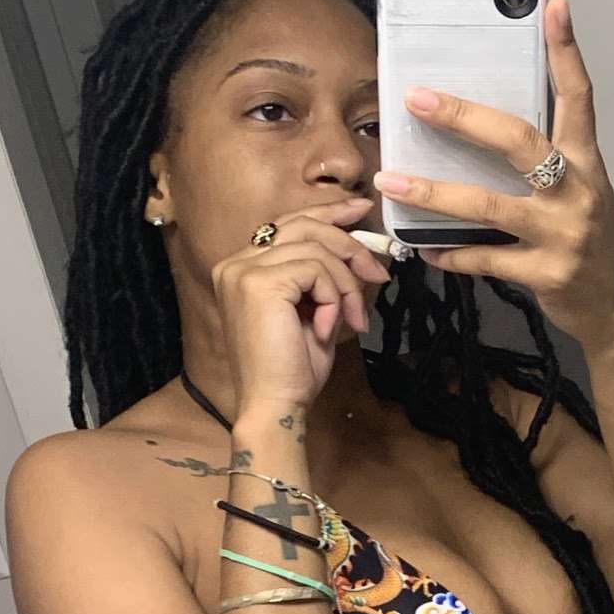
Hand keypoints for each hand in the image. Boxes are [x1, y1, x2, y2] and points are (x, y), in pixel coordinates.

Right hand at [211, 198, 389, 414]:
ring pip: (317, 250)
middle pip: (305, 227)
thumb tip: (358, 250)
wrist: (275, 404)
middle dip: (350, 246)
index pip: (290, 224)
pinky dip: (334, 298)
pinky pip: (317, 270)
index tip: (361, 210)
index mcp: (243, 267)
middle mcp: (236, 262)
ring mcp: (244, 270)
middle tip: (377, 275)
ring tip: (352, 318)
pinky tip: (328, 327)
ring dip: (346, 285)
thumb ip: (322, 277)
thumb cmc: (293, 369)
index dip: (328, 212)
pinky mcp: (260, 283)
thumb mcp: (314, 311)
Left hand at [373, 0, 613, 348]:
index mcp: (585, 161)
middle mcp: (577, 191)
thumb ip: (545, 156)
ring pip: (489, 205)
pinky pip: (485, 261)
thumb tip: (484, 121)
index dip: (567, 50)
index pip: (578, 96)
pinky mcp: (546, 274)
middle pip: (519, 141)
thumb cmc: (589, 240)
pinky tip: (423, 245)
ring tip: (390, 182)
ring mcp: (562, 234)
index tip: (553, 4)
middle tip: (416, 98)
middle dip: (464, 117)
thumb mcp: (579, 189)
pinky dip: (450, 254)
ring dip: (433, 194)